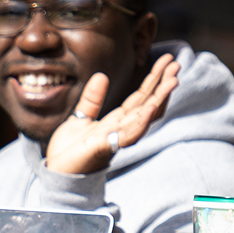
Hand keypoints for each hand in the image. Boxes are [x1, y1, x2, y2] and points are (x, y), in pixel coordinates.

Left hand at [41, 55, 180, 174]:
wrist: (57, 172)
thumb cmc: (70, 150)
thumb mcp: (80, 118)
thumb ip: (92, 99)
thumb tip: (101, 75)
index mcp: (117, 120)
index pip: (141, 96)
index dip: (154, 78)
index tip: (166, 61)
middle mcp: (122, 128)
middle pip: (148, 103)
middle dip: (163, 84)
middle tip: (177, 65)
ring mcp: (116, 138)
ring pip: (144, 116)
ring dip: (160, 99)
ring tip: (173, 81)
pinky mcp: (105, 147)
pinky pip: (128, 134)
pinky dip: (141, 121)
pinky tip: (151, 108)